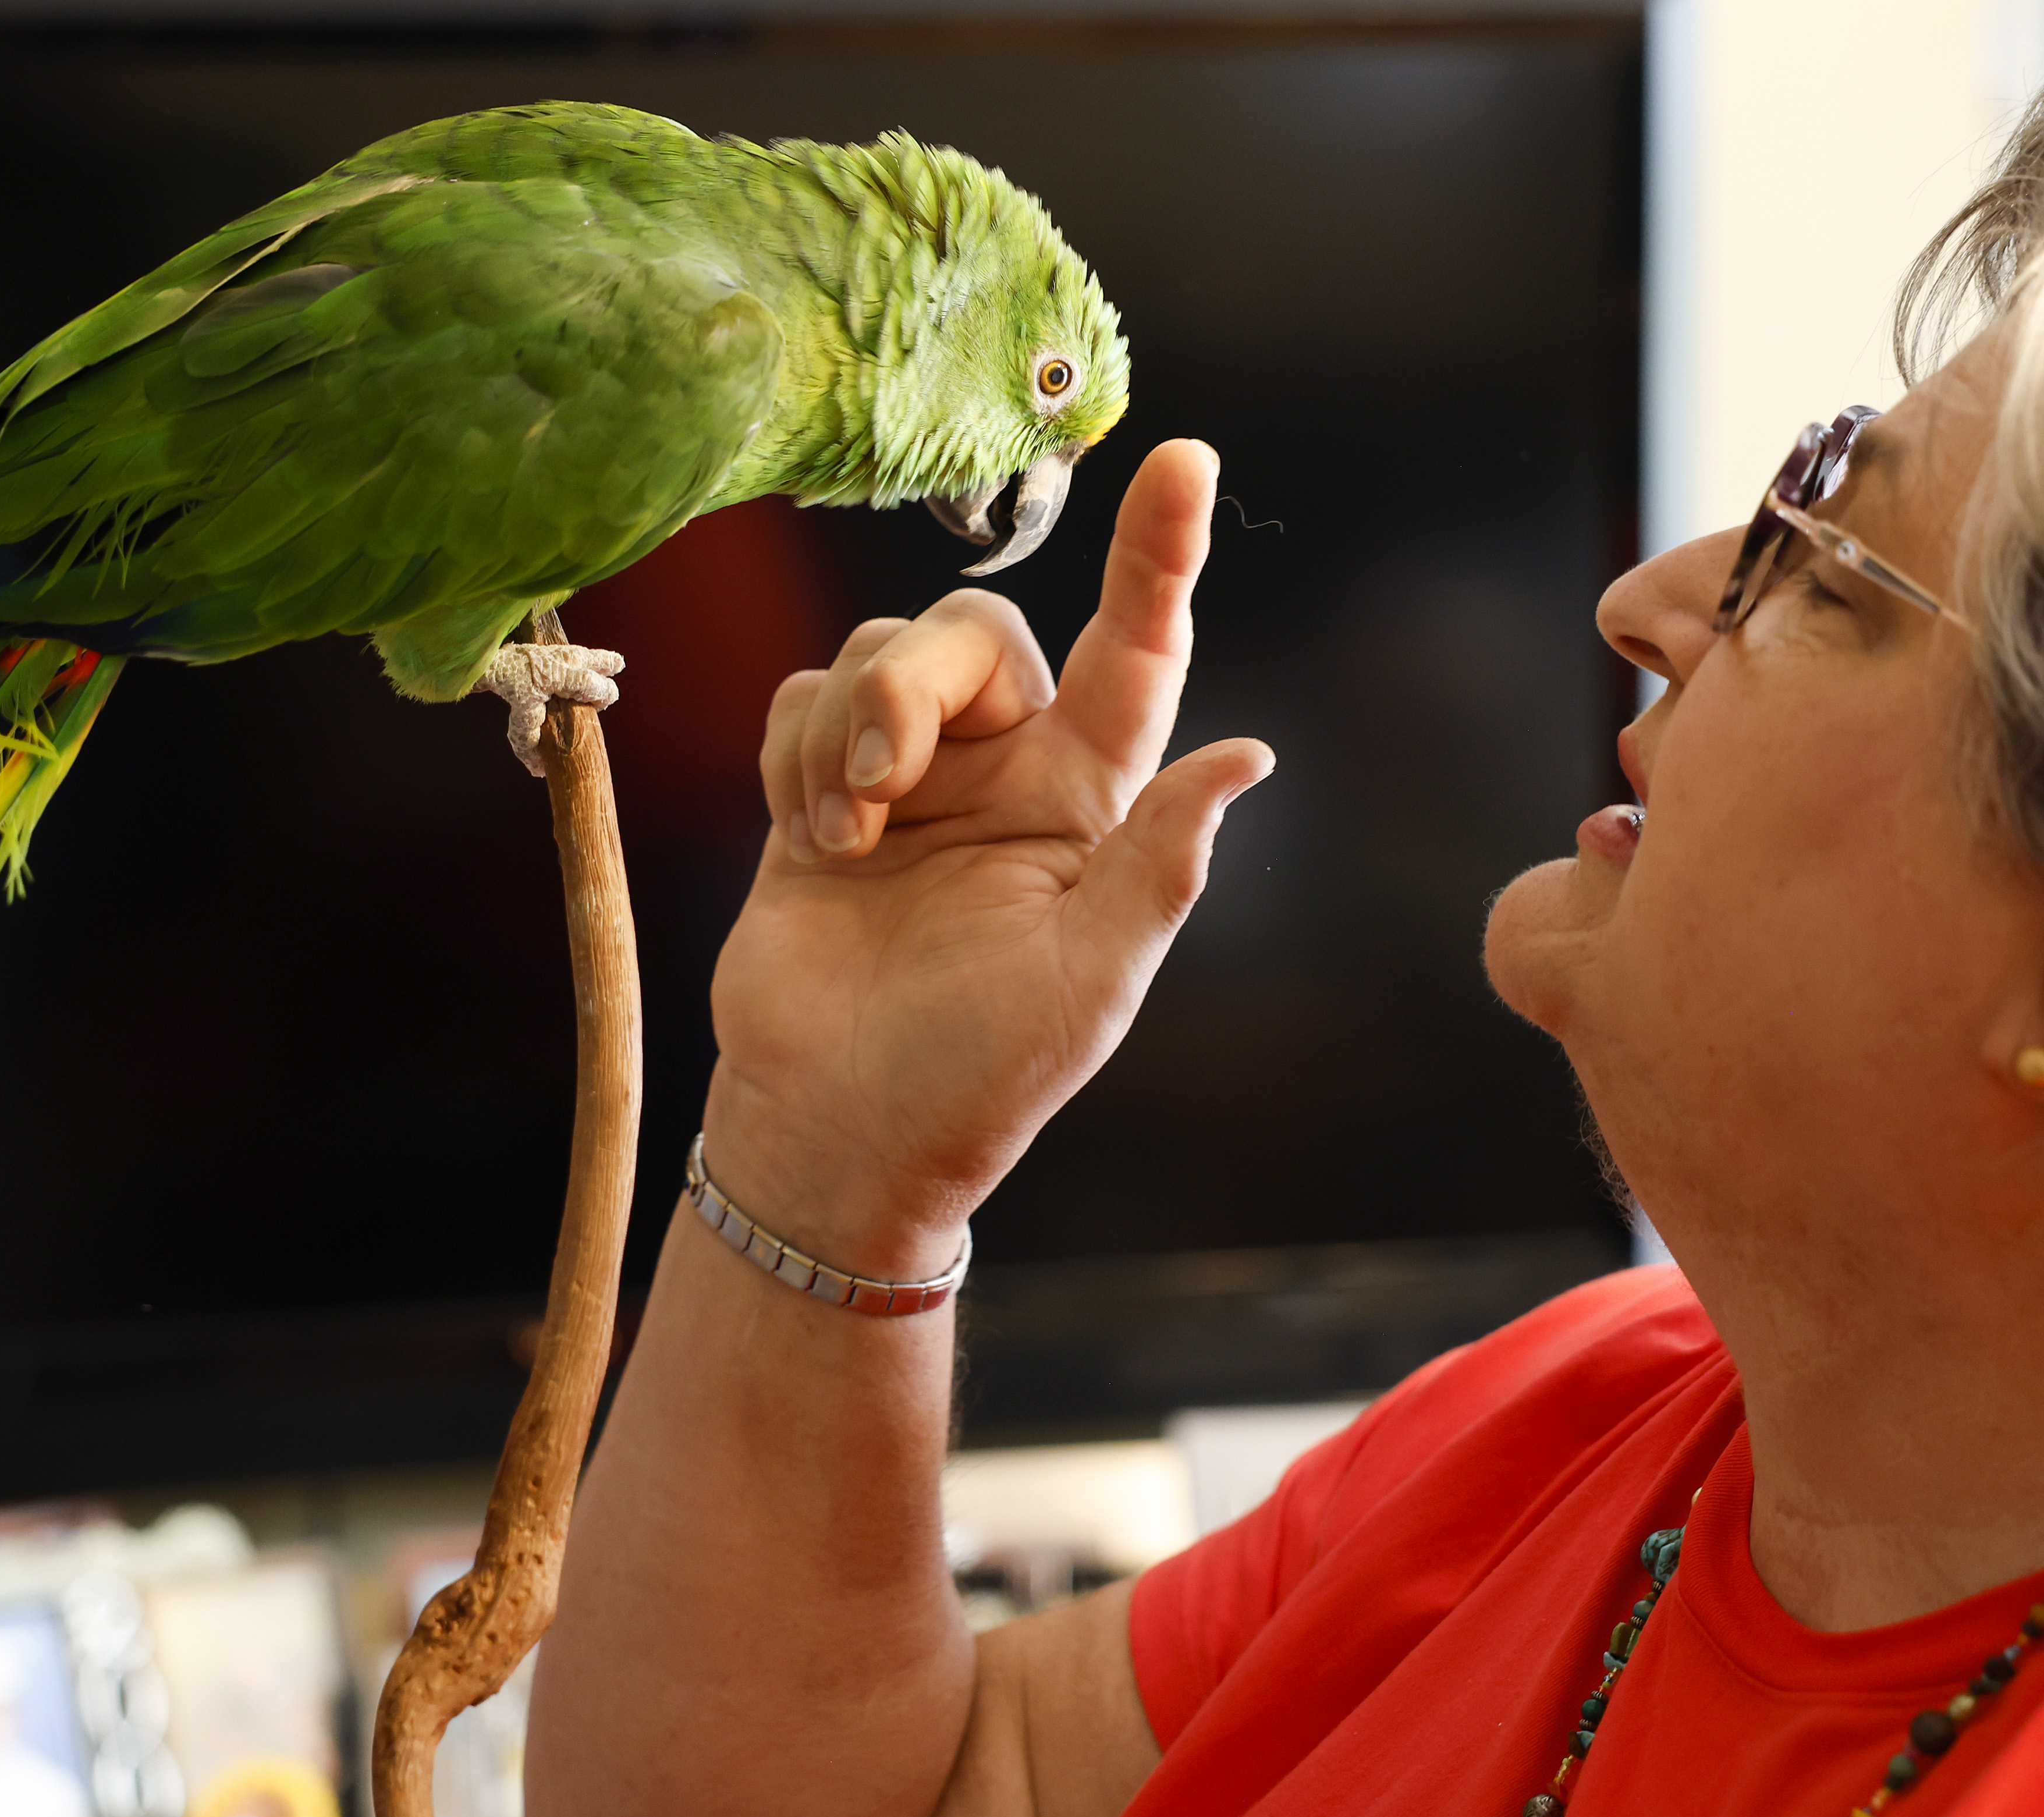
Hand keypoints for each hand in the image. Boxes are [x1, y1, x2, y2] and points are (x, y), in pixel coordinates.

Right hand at [703, 439, 1273, 1272]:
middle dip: (913, 687)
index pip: (1140, 653)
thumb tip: (1248, 756)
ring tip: (843, 841)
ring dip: (848, 736)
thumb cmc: (974, 1075)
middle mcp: (1005, 769)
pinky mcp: (815, 788)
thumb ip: (1157, 864)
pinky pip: (801, 698)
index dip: (1159, 557)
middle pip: (972, 634)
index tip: (1186, 462)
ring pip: (877, 656)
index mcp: (1087, 802)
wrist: (833, 1128)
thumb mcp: (1087, 981)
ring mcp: (909, 776)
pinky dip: (795, 757)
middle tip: (881, 788)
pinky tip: (811, 842)